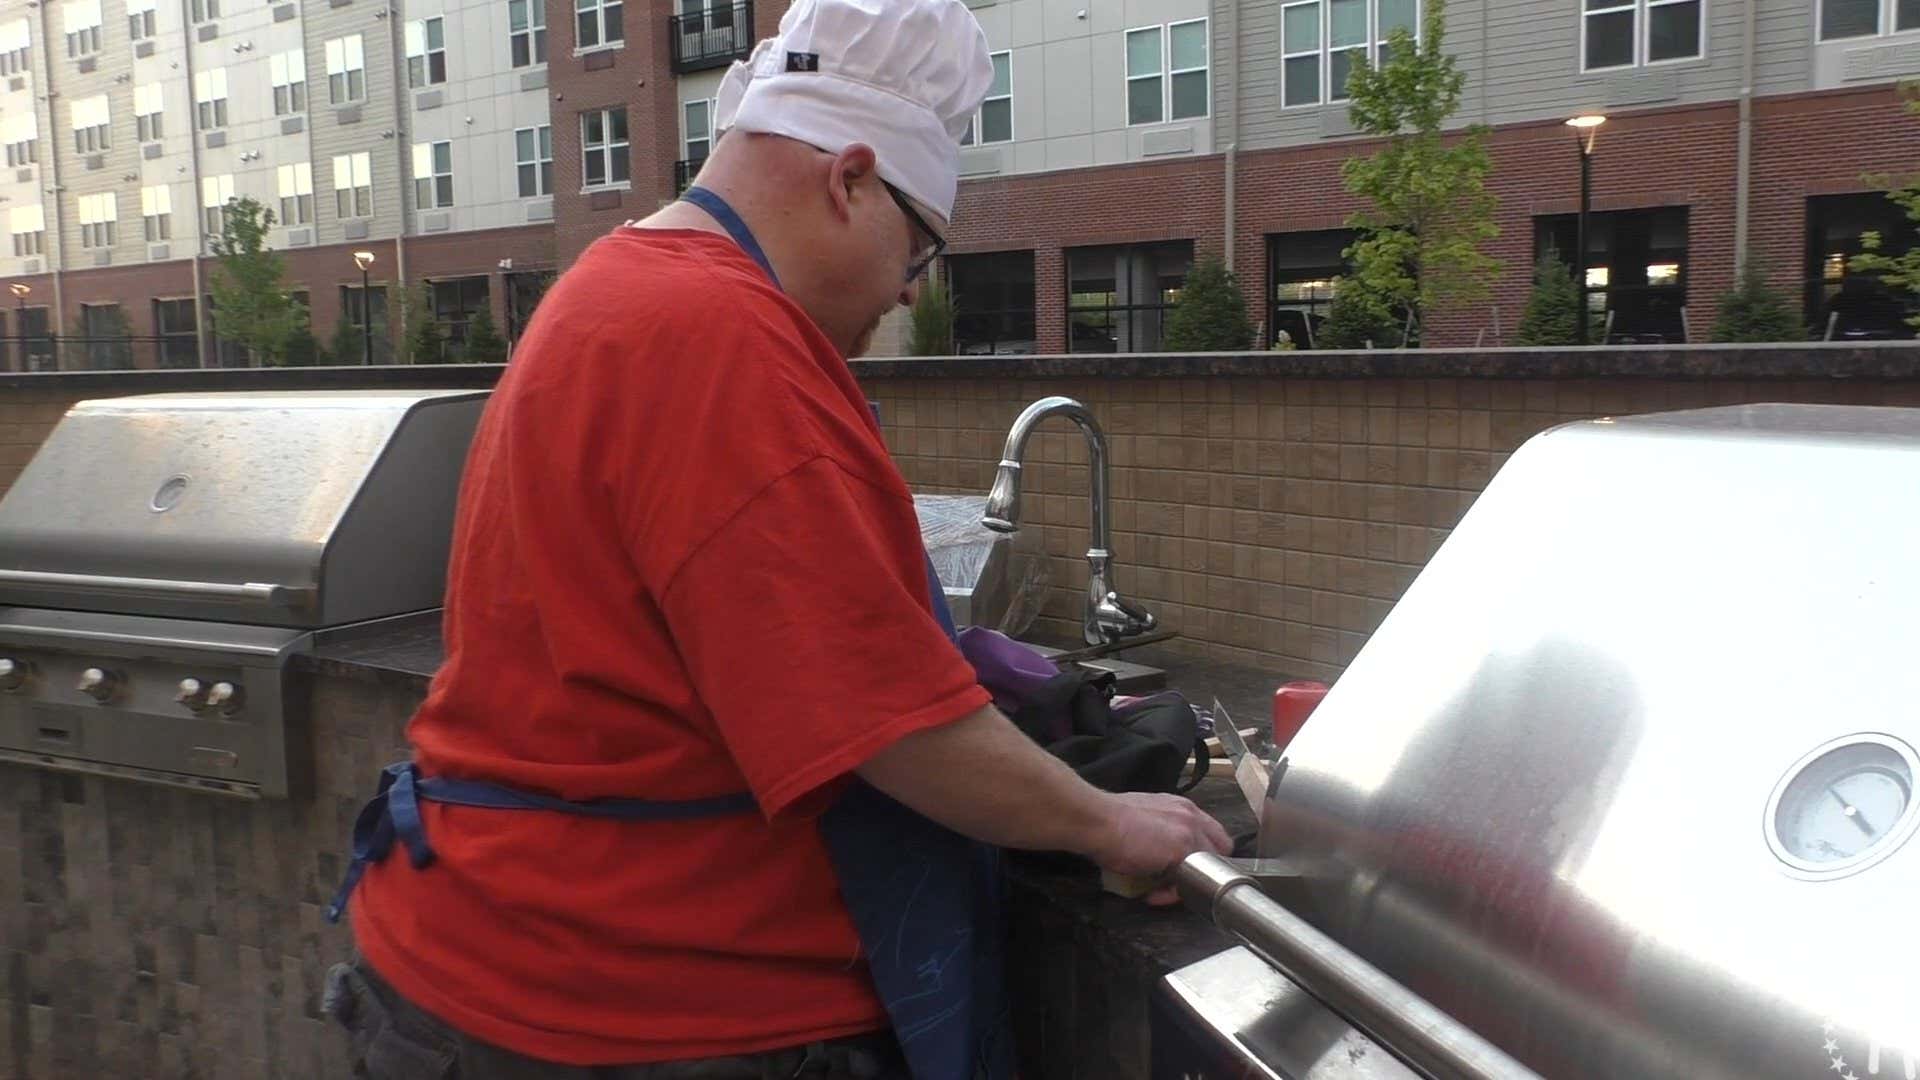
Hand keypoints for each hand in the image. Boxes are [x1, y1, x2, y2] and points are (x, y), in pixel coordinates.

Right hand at [1088, 792, 1232, 905]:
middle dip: (1203, 869)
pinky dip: (1170, 894)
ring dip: (1186, 883)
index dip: (1200, 853)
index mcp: (1181, 807)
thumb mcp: (1143, 817)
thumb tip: (1158, 851)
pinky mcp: (1182, 853)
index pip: (1210, 833)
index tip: (1182, 866)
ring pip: (1206, 869)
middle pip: (1219, 850)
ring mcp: (1190, 834)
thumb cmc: (1108, 818)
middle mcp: (1191, 816)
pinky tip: (1151, 894)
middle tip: (1180, 881)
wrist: (1097, 819)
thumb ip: (1160, 830)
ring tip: (1160, 890)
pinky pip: (1186, 884)